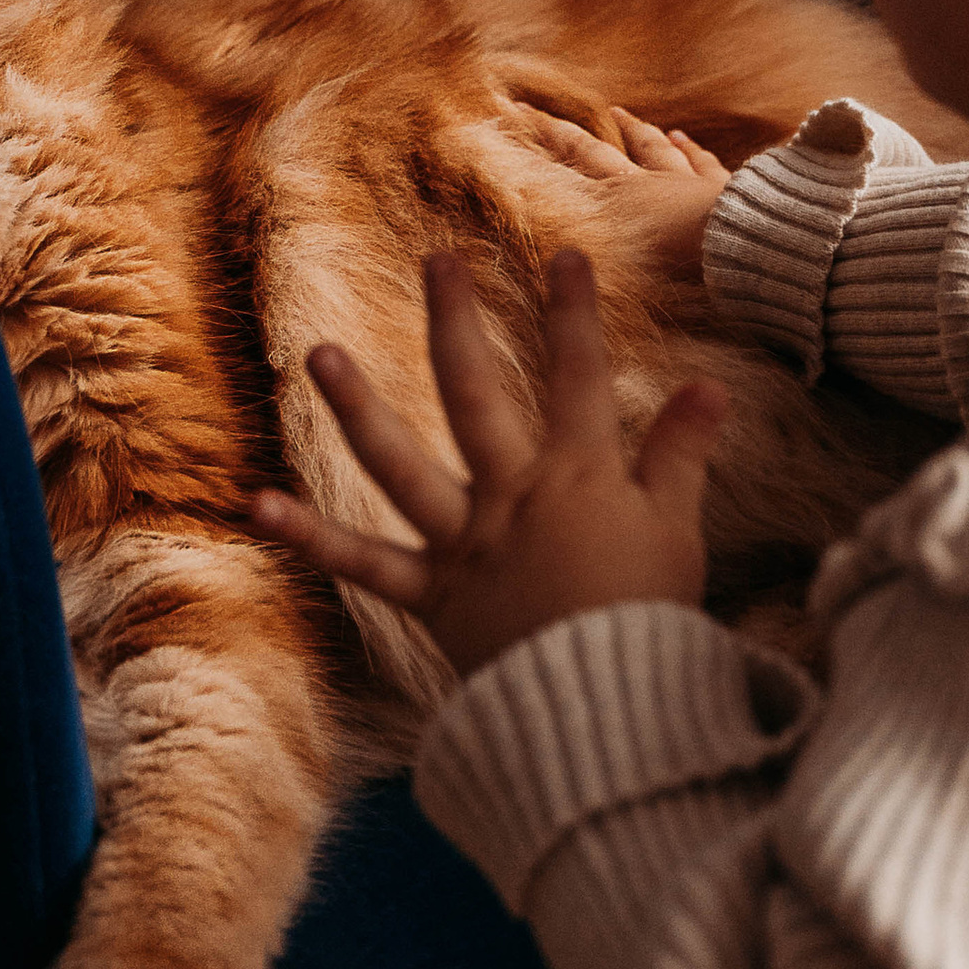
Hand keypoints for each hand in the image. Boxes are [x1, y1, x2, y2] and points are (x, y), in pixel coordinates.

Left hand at [254, 248, 728, 678]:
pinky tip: (260, 503)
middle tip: (438, 260)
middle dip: (457, 320)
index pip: (578, 377)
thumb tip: (709, 387)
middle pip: (476, 393)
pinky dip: (311, 537)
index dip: (574, 314)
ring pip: (400, 464)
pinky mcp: (431, 595)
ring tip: (318, 354)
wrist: (607, 713)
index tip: (566, 255)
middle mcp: (510, 497)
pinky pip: (361, 563)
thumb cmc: (649, 622)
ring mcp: (463, 542)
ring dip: (357, 407)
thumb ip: (682, 455)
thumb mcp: (678, 531)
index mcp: (577, 476)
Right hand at [511, 103, 731, 260]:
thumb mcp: (618, 273)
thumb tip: (552, 263)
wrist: (739, 251)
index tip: (508, 117)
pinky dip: (690, 148)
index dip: (534, 145)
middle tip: (536, 109)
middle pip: (595, 152)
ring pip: (651, 149)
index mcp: (612, 207)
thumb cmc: (677, 275)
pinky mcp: (719, 189)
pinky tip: (682, 136)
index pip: (562, 171)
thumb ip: (584, 270)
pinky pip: (701, 162)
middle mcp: (641, 188)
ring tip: (618, 111)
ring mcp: (682, 182)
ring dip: (632, 130)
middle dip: (561, 133)